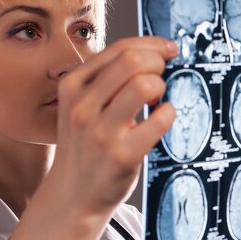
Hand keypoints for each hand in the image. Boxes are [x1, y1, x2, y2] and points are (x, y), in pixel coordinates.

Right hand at [9, 36, 176, 239]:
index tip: (169, 49)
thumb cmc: (85, 145)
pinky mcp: (121, 155)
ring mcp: (100, 132)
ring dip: (161, 87)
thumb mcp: (82, 105)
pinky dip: (168, 113)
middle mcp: (82, 106)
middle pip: (132, 61)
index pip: (119, 49)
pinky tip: (162, 118)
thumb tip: (154, 51)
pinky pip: (158, 121)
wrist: (73, 195)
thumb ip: (107, 78)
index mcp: (72, 86)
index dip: (152, 44)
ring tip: (157, 100)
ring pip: (144, 85)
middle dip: (157, 63)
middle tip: (161, 78)